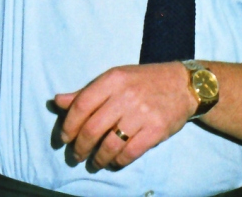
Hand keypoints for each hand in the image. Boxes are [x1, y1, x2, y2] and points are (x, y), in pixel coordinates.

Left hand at [55, 61, 196, 169]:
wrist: (184, 84)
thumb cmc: (144, 81)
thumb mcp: (116, 78)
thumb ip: (86, 92)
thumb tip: (57, 101)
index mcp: (114, 78)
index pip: (81, 105)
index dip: (68, 126)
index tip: (64, 139)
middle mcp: (126, 94)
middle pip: (92, 129)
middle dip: (80, 148)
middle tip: (76, 155)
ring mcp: (142, 113)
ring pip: (109, 145)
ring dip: (97, 159)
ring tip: (94, 162)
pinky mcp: (156, 129)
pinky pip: (129, 153)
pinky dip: (117, 161)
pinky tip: (114, 161)